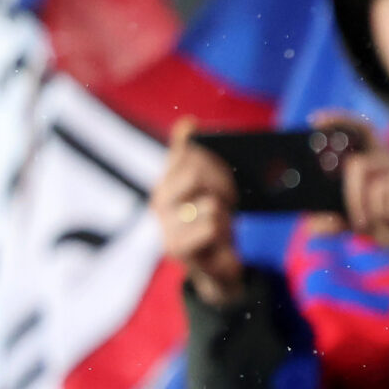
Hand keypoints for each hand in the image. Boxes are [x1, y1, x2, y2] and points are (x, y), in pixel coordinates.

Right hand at [150, 118, 242, 306]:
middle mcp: (158, 198)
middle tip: (229, 198)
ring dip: (225, 213)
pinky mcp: (175, 247)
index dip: (213, 156)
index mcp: (167, 178)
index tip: (225, 166)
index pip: (186, 149)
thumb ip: (198, 155)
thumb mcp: (212, 184)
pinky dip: (223, 232)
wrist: (220, 266)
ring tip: (221, 222)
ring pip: (210, 202)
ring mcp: (164, 223)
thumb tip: (186, 122)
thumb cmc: (216, 219)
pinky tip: (218, 239)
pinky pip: (212, 226)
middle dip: (223, 183)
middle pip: (197, 171)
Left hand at [322, 113, 388, 258]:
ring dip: (378, 216)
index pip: (360, 130)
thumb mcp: (367, 223)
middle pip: (358, 165)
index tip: (314, 120)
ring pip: (379, 188)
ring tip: (388, 228)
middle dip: (352, 197)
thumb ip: (340, 223)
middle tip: (358, 224)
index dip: (338, 120)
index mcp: (379, 163)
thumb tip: (312, 227)